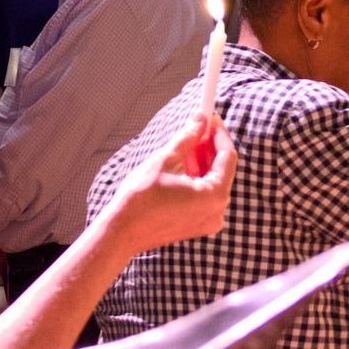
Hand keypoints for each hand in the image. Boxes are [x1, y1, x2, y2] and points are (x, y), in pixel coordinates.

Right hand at [97, 114, 237, 256]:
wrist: (122, 231)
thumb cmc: (141, 198)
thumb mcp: (166, 160)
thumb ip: (188, 137)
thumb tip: (200, 119)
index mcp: (214, 196)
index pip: (227, 157)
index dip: (219, 134)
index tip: (211, 117)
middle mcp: (217, 211)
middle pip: (222, 170)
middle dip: (209, 146)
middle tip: (198, 126)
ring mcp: (208, 220)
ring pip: (212, 182)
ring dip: (202, 161)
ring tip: (185, 144)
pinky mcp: (198, 224)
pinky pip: (205, 195)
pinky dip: (197, 178)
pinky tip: (182, 165)